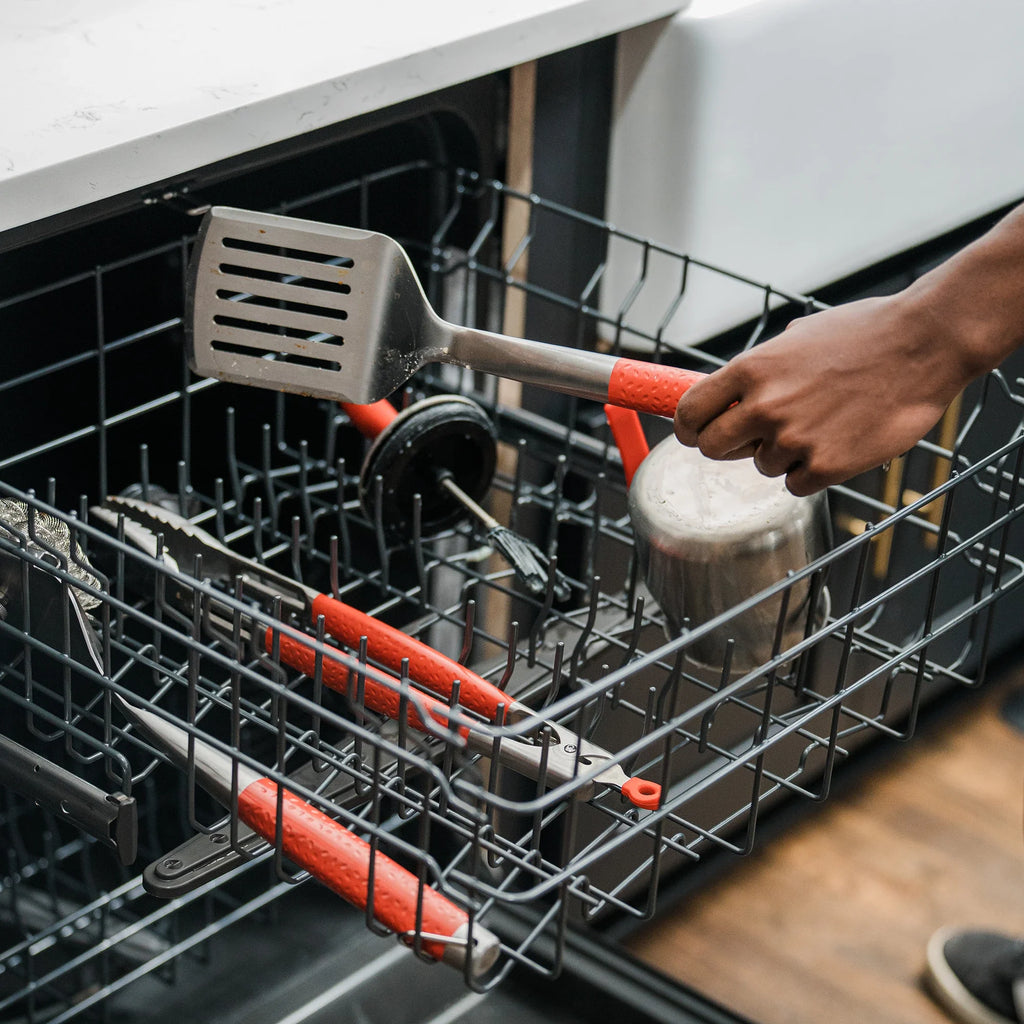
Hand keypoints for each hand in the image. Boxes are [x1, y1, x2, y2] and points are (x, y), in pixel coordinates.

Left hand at [673, 294, 969, 495]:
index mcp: (750, 369)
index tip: (696, 433)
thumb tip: (728, 394)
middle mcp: (763, 406)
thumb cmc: (864, 334)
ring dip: (783, 454)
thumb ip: (757, 370)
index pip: (688, 413)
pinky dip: (812, 472)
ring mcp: (793, 439)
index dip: (689, 427)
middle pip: (712, 448)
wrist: (924, 344)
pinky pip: (795, 484)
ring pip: (761, 466)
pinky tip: (838, 442)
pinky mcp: (825, 466)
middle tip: (755, 437)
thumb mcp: (796, 339)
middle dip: (729, 445)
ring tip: (822, 423)